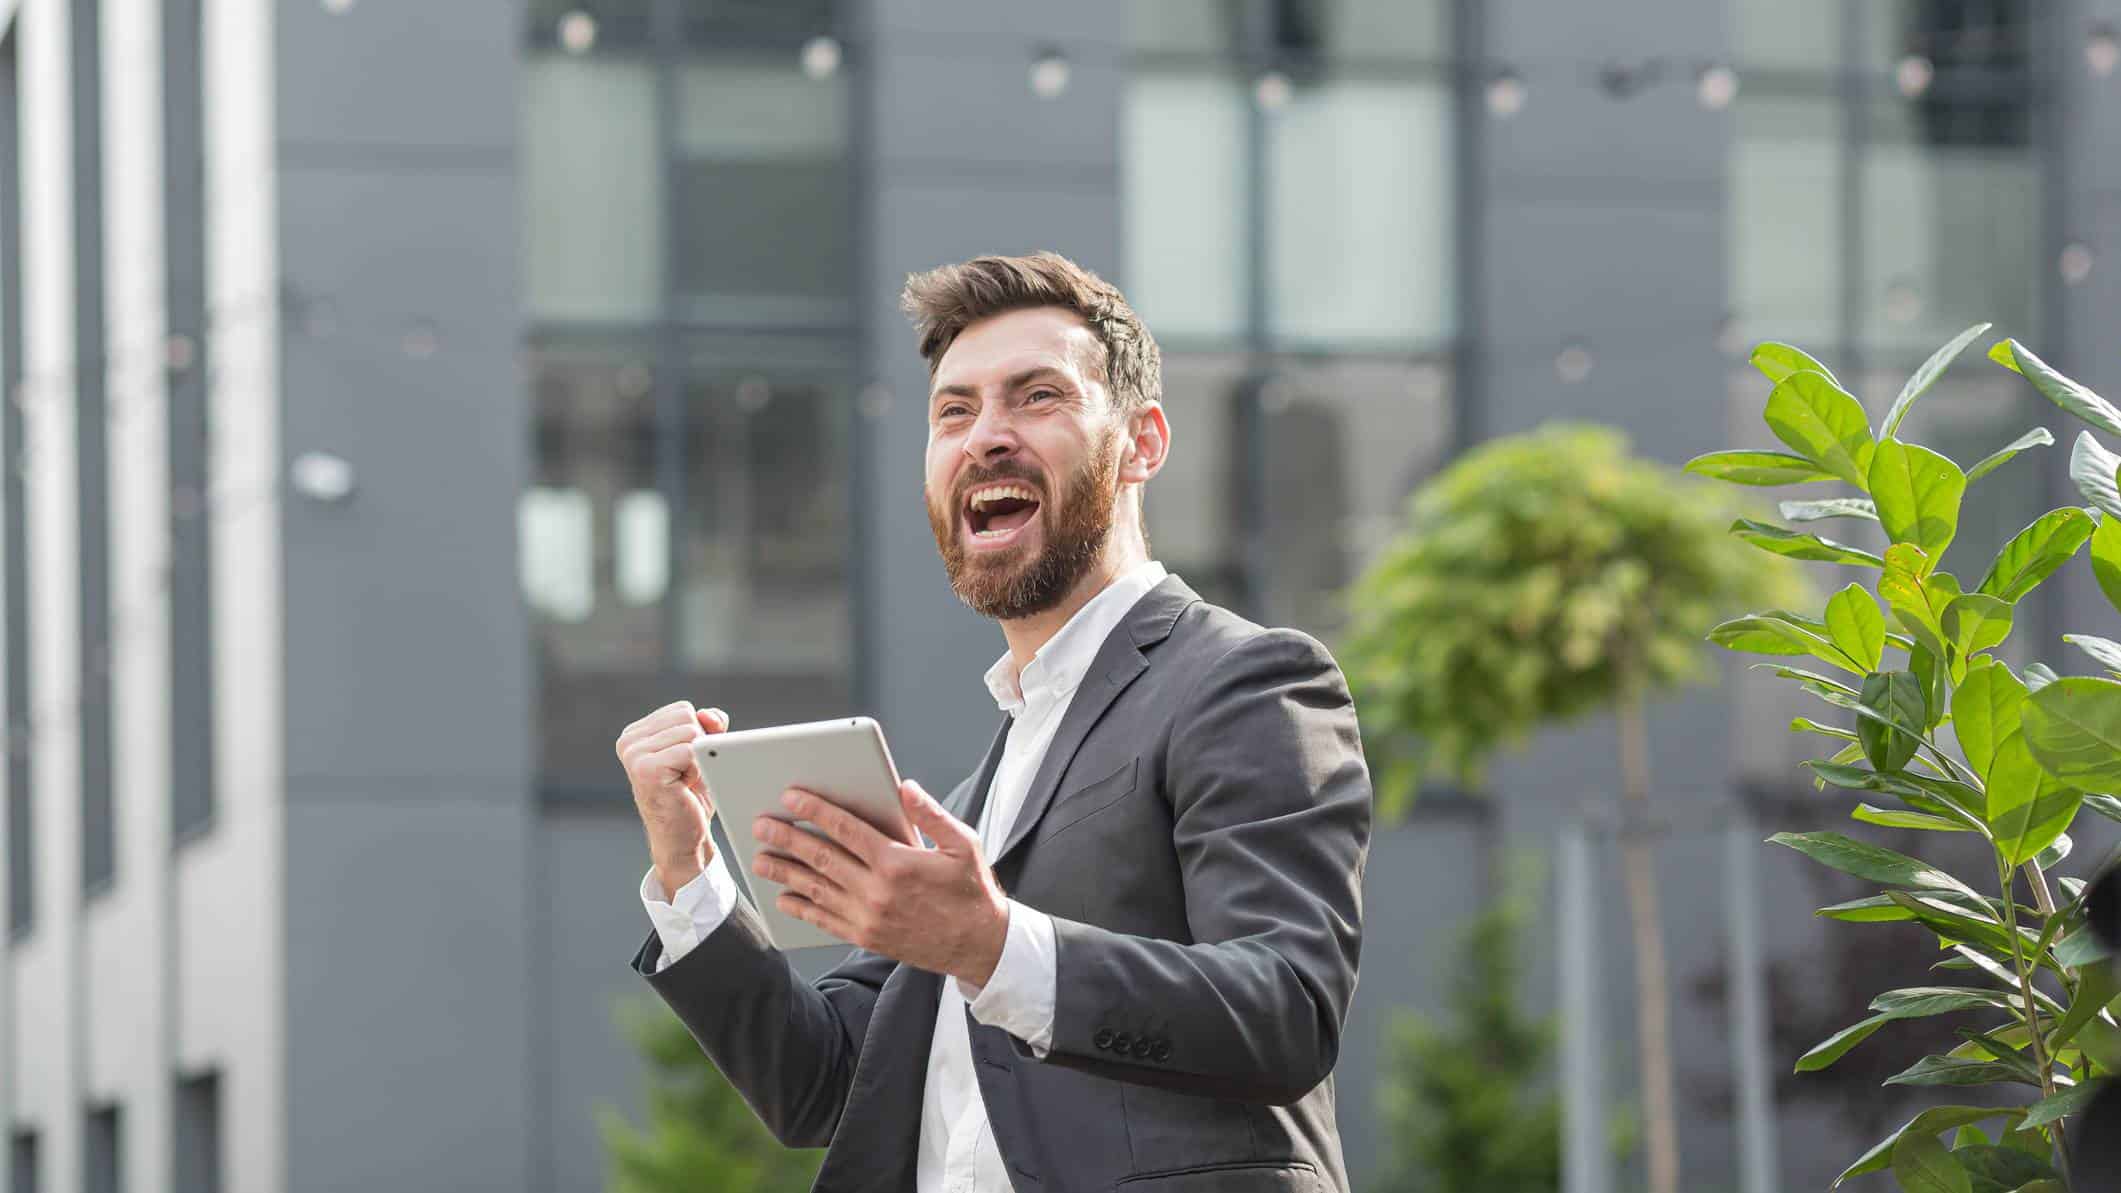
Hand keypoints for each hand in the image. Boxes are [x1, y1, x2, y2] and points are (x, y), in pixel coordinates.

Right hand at [616, 701, 728, 897]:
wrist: (683, 839)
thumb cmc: (690, 795)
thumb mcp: (700, 751)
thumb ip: (706, 724)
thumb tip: (709, 716)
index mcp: (636, 733)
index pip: (684, 709)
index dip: (697, 734)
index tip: (684, 763)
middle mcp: (629, 741)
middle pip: (688, 717)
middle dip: (698, 745)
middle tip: (685, 774)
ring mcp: (634, 755)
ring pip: (691, 732)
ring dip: (697, 759)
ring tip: (683, 780)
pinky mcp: (646, 769)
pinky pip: (690, 750)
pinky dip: (696, 770)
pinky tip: (683, 787)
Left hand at [750, 780, 1009, 986]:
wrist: (979, 945)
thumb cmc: (971, 891)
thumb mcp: (964, 845)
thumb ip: (932, 814)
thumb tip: (905, 787)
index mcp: (898, 862)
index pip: (846, 829)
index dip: (815, 811)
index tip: (791, 797)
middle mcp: (877, 890)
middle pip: (822, 857)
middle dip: (787, 838)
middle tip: (762, 825)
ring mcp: (868, 917)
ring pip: (816, 889)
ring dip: (785, 872)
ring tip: (760, 859)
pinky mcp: (866, 937)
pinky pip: (824, 920)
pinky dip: (801, 908)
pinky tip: (784, 897)